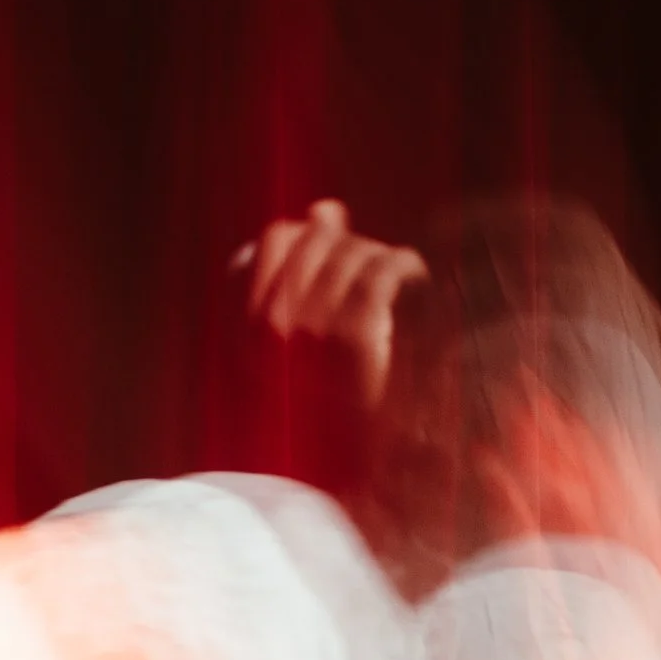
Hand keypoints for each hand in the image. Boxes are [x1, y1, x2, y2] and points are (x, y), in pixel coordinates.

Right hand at [234, 199, 427, 407]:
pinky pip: (381, 271)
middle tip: (371, 263)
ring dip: (379, 256)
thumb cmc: (340, 388)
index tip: (331, 239)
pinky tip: (413, 273)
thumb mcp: (310, 326)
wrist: (375, 449)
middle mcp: (270, 329)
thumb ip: (310, 265)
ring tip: (393, 277)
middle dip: (349, 243)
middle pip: (318, 239)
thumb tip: (325, 210)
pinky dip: (403, 264)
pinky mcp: (351, 338)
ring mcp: (309, 333)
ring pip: (353, 251)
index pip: (276, 238)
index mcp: (248, 326)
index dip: (311, 232)